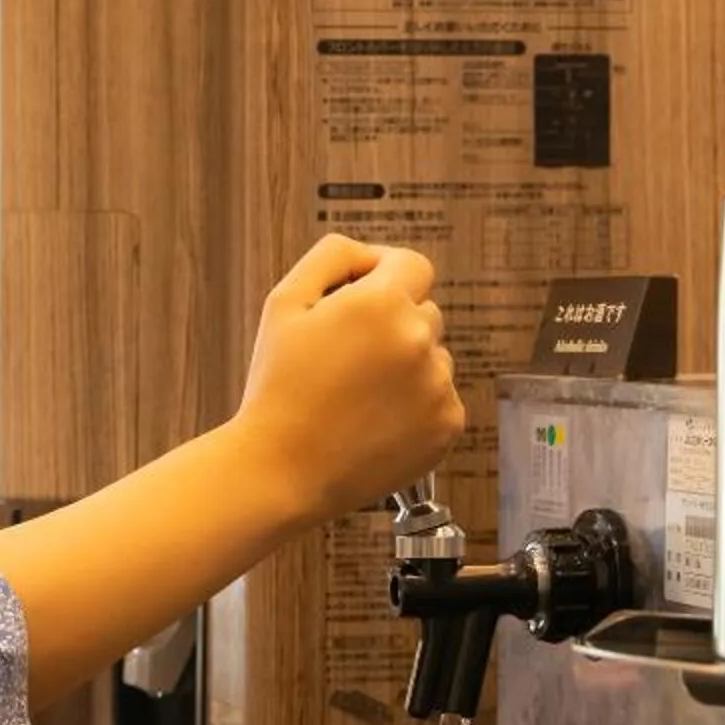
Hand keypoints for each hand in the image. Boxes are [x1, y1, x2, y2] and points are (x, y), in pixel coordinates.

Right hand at [228, 236, 464, 525]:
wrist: (282, 470)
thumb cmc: (278, 389)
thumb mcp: (284, 302)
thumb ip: (331, 256)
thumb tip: (368, 253)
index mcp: (382, 303)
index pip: (412, 264)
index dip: (385, 275)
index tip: (365, 296)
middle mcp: (419, 340)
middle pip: (424, 311)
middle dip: (392, 324)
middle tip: (347, 356)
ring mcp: (438, 385)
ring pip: (433, 357)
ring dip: (404, 366)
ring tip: (356, 395)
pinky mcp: (447, 425)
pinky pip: (440, 398)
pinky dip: (414, 406)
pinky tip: (373, 419)